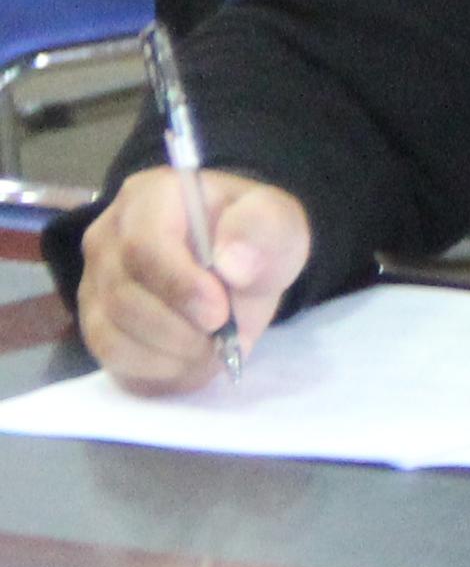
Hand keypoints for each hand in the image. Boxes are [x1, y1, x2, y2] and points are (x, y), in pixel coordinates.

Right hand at [74, 167, 308, 392]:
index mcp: (150, 197)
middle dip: (180, 329)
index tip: (220, 314)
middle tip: (223, 337)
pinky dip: (155, 369)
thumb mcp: (277, 223)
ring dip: (169, 353)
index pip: (143, 246)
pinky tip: (189, 359)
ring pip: (111, 333)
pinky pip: (111, 357)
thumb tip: (233, 265)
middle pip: (124, 297)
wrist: (240, 259)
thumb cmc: (253, 236)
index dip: (180, 287)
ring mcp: (95, 281)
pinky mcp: (96, 321)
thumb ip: (263, 232)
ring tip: (212, 348)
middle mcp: (107, 237)